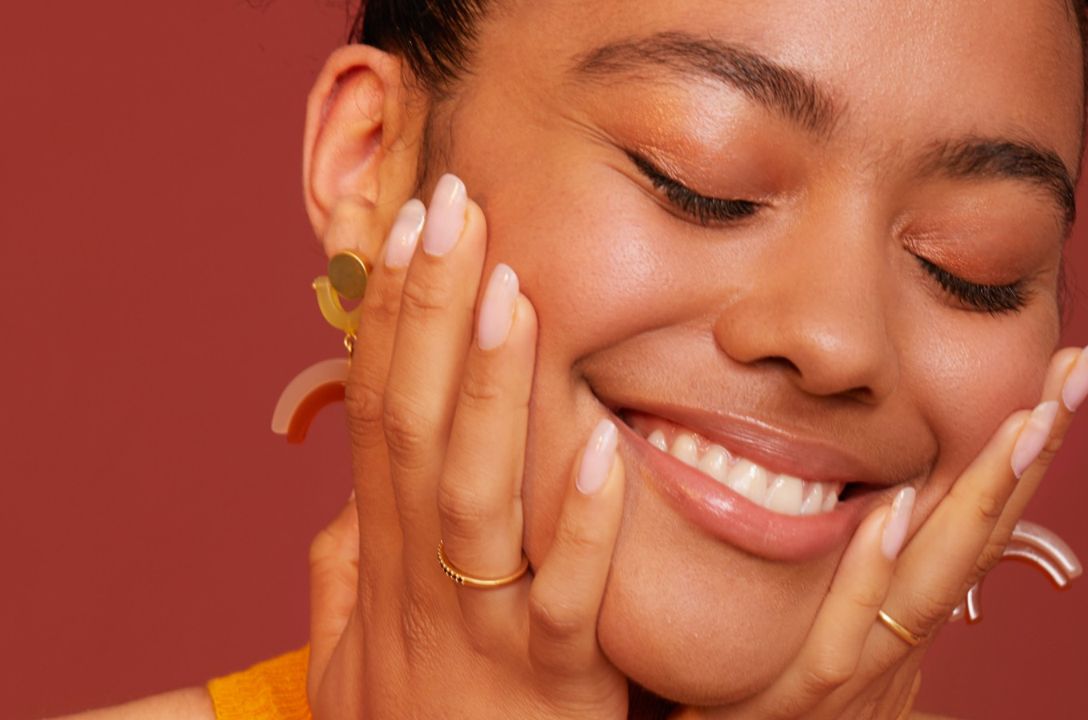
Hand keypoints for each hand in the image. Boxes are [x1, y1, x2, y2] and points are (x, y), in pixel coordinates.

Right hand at [304, 177, 630, 718]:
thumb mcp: (354, 654)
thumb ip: (344, 575)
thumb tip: (340, 506)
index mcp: (385, 560)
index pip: (380, 416)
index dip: (390, 322)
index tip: (409, 233)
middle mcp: (422, 580)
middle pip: (420, 428)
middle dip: (434, 316)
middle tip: (457, 211)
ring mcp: (484, 630)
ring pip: (481, 496)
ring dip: (498, 394)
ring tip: (517, 294)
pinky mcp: (554, 684)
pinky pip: (569, 599)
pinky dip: (585, 528)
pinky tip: (608, 450)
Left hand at [673, 343, 1087, 718]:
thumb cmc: (785, 693)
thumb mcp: (837, 621)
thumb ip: (862, 562)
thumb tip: (880, 486)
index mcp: (911, 601)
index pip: (979, 509)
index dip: (1027, 445)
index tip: (1067, 366)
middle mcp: (904, 629)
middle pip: (979, 529)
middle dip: (1033, 448)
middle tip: (1079, 364)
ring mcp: (865, 663)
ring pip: (936, 577)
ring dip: (981, 496)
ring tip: (1025, 420)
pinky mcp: (807, 696)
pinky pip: (845, 634)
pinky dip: (873, 572)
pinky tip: (891, 509)